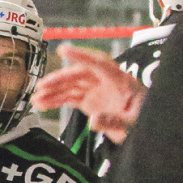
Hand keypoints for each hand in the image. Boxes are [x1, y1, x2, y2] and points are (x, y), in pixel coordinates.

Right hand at [32, 44, 146, 143]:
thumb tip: (92, 121)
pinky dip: (56, 101)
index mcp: (121, 81)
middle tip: (41, 87)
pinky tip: (42, 105)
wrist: (148, 132)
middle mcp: (106, 82)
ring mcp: (97, 91)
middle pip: (80, 75)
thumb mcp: (132, 126)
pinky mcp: (91, 102)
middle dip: (59, 80)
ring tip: (35, 100)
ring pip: (71, 86)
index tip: (63, 49)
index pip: (99, 64)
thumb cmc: (144, 124)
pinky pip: (70, 98)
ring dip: (53, 92)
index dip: (81, 56)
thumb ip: (113, 122)